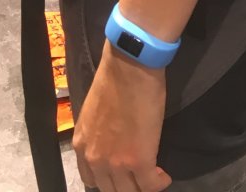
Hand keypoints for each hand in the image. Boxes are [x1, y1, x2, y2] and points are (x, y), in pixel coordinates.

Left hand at [73, 42, 172, 191]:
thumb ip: (98, 133)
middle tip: (139, 178)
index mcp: (82, 145)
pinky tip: (163, 176)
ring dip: (142, 186)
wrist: (130, 65)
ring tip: (153, 178)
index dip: (108, 180)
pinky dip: (158, 183)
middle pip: (110, 190)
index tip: (121, 174)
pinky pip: (150, 184)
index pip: (91, 179)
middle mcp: (95, 159)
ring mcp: (116, 162)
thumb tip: (112, 139)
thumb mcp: (95, 112)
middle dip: (126, 187)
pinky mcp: (140, 160)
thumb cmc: (115, 78)